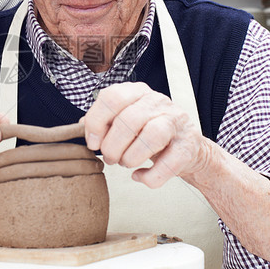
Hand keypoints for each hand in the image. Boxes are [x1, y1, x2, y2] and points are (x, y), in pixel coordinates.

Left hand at [84, 82, 206, 187]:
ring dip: (131, 157)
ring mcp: (176, 122)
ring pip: (152, 135)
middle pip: (129, 119)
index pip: (112, 97)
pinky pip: (169, 164)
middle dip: (112, 146)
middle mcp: (158, 102)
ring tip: (126, 164)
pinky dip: (150, 176)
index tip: (93, 143)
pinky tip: (141, 176)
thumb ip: (104, 121)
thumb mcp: (125, 121)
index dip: (96, 122)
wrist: (186, 148)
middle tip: (110, 159)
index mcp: (138, 92)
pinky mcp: (188, 146)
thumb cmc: (149, 133)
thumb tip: (81, 126)